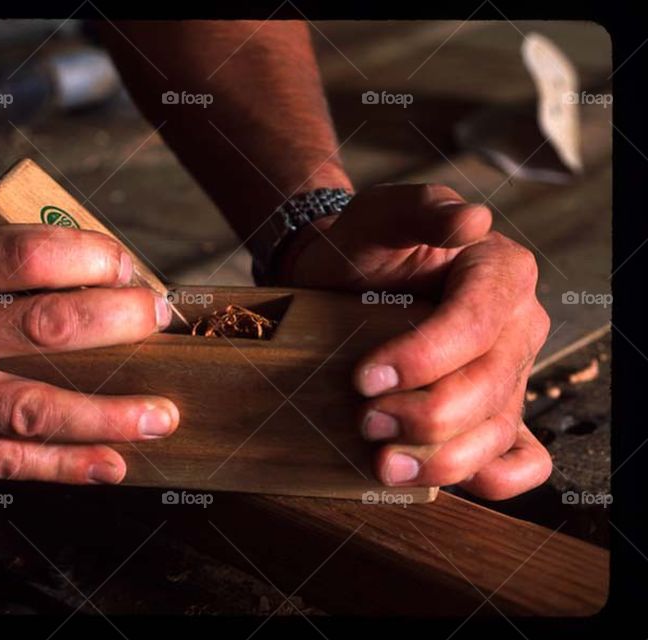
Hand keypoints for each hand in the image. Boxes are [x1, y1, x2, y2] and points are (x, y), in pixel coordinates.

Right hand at [0, 225, 177, 483]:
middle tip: (159, 321)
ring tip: (163, 416)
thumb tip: (108, 278)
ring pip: (35, 409)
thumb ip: (4, 262)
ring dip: (109, 414)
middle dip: (120, 323)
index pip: (29, 256)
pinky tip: (112, 464)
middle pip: (46, 327)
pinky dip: (67, 465)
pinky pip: (8, 462)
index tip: (129, 268)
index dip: (94, 258)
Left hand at [278, 184, 552, 499]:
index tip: (363, 378)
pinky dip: (490, 478)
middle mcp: (516, 328)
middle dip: (426, 414)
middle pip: (489, 386)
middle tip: (366, 422)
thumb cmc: (362, 246)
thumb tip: (470, 219)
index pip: (475, 325)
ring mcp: (509, 376)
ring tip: (384, 464)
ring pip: (499, 432)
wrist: (341, 279)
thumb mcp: (380, 214)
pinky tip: (439, 479)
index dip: (423, 358)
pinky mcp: (492, 413)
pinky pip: (519, 459)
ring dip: (444, 459)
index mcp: (501, 274)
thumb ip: (421, 211)